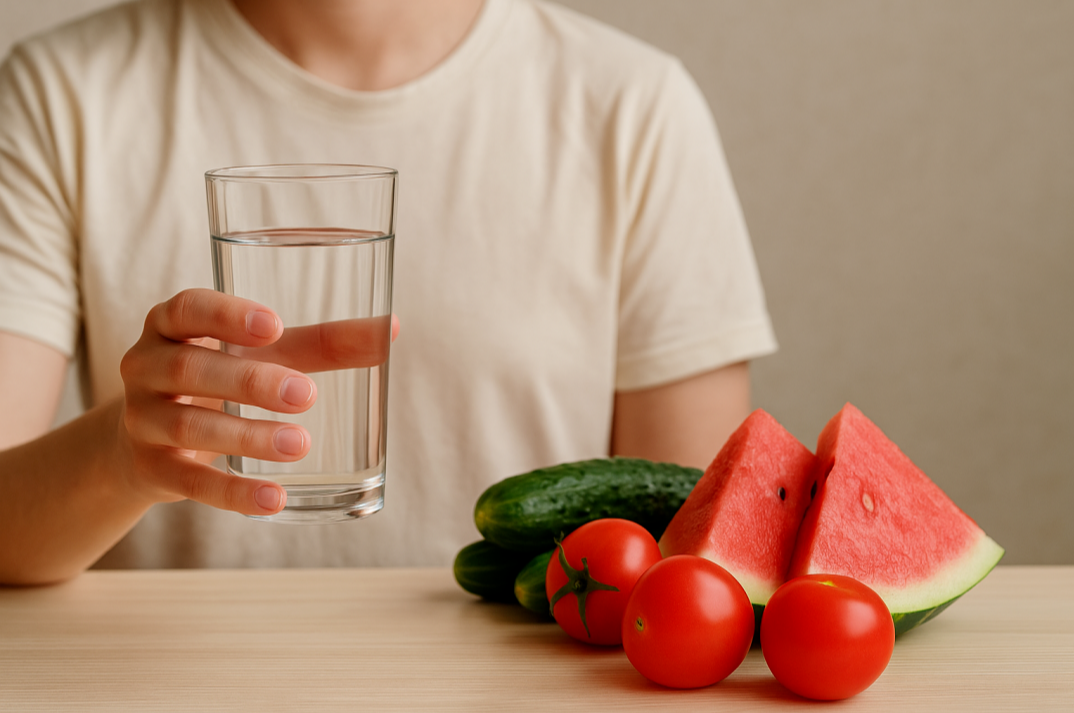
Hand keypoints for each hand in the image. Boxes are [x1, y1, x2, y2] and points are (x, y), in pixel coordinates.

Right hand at [116, 288, 396, 516]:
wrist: (147, 443)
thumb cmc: (219, 380)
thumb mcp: (262, 356)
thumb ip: (321, 344)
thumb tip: (390, 330)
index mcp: (171, 325)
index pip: (187, 309)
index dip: (226, 315)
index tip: (274, 326)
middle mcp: (145, 367)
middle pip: (190, 369)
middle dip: (249, 381)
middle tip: (306, 395)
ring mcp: (142, 420)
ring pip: (189, 425)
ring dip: (247, 436)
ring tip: (300, 444)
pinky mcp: (151, 469)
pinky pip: (190, 483)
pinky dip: (233, 493)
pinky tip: (273, 499)